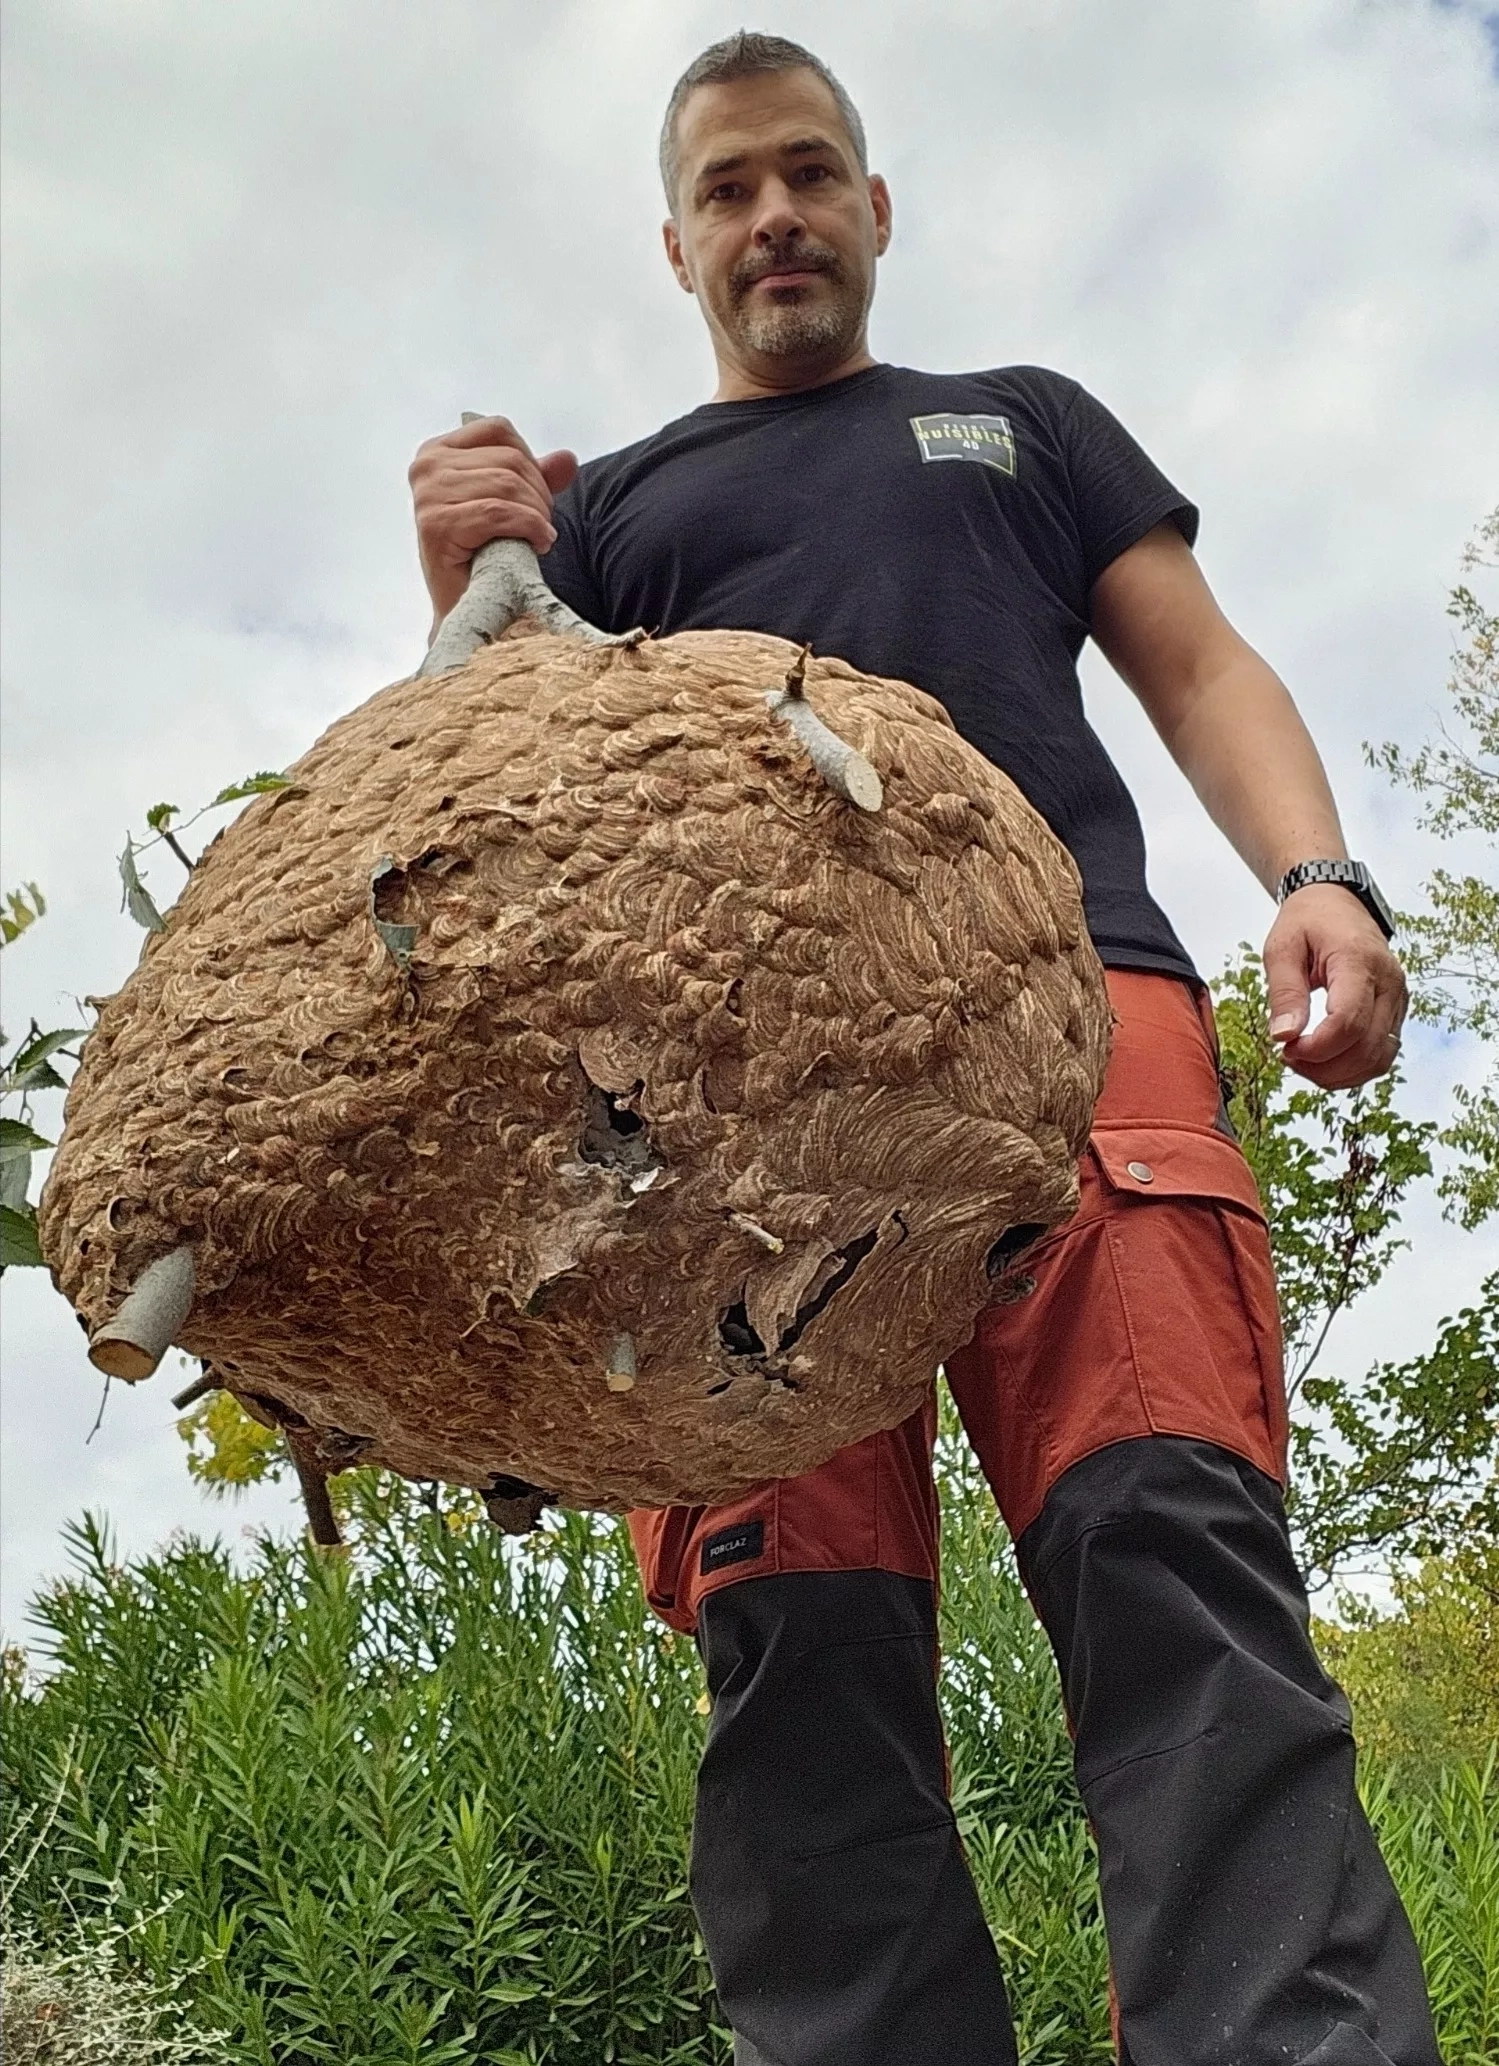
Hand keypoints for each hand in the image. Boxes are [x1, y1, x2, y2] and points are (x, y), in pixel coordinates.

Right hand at [409, 415, 577, 627]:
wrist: (467, 611)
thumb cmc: (485, 556)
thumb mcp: (512, 507)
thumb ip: (536, 478)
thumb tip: (567, 459)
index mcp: (436, 452)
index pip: (500, 430)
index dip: (531, 462)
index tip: (536, 498)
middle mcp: (426, 467)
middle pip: (509, 458)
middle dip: (539, 494)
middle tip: (542, 527)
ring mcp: (427, 495)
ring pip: (508, 485)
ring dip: (537, 514)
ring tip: (538, 538)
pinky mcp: (436, 525)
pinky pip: (499, 512)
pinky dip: (529, 527)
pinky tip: (537, 544)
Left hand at [1262, 884, 1407, 1089]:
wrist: (1336, 902)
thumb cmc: (1308, 921)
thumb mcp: (1282, 949)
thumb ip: (1284, 993)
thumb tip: (1284, 1036)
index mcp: (1359, 962)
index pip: (1349, 1022)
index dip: (1317, 1049)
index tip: (1285, 1049)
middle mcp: (1389, 983)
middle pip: (1367, 1048)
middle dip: (1323, 1067)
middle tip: (1287, 1056)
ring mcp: (1398, 999)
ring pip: (1379, 1059)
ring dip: (1339, 1074)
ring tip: (1302, 1060)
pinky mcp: (1395, 1011)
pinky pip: (1382, 1053)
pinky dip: (1353, 1067)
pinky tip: (1323, 1060)